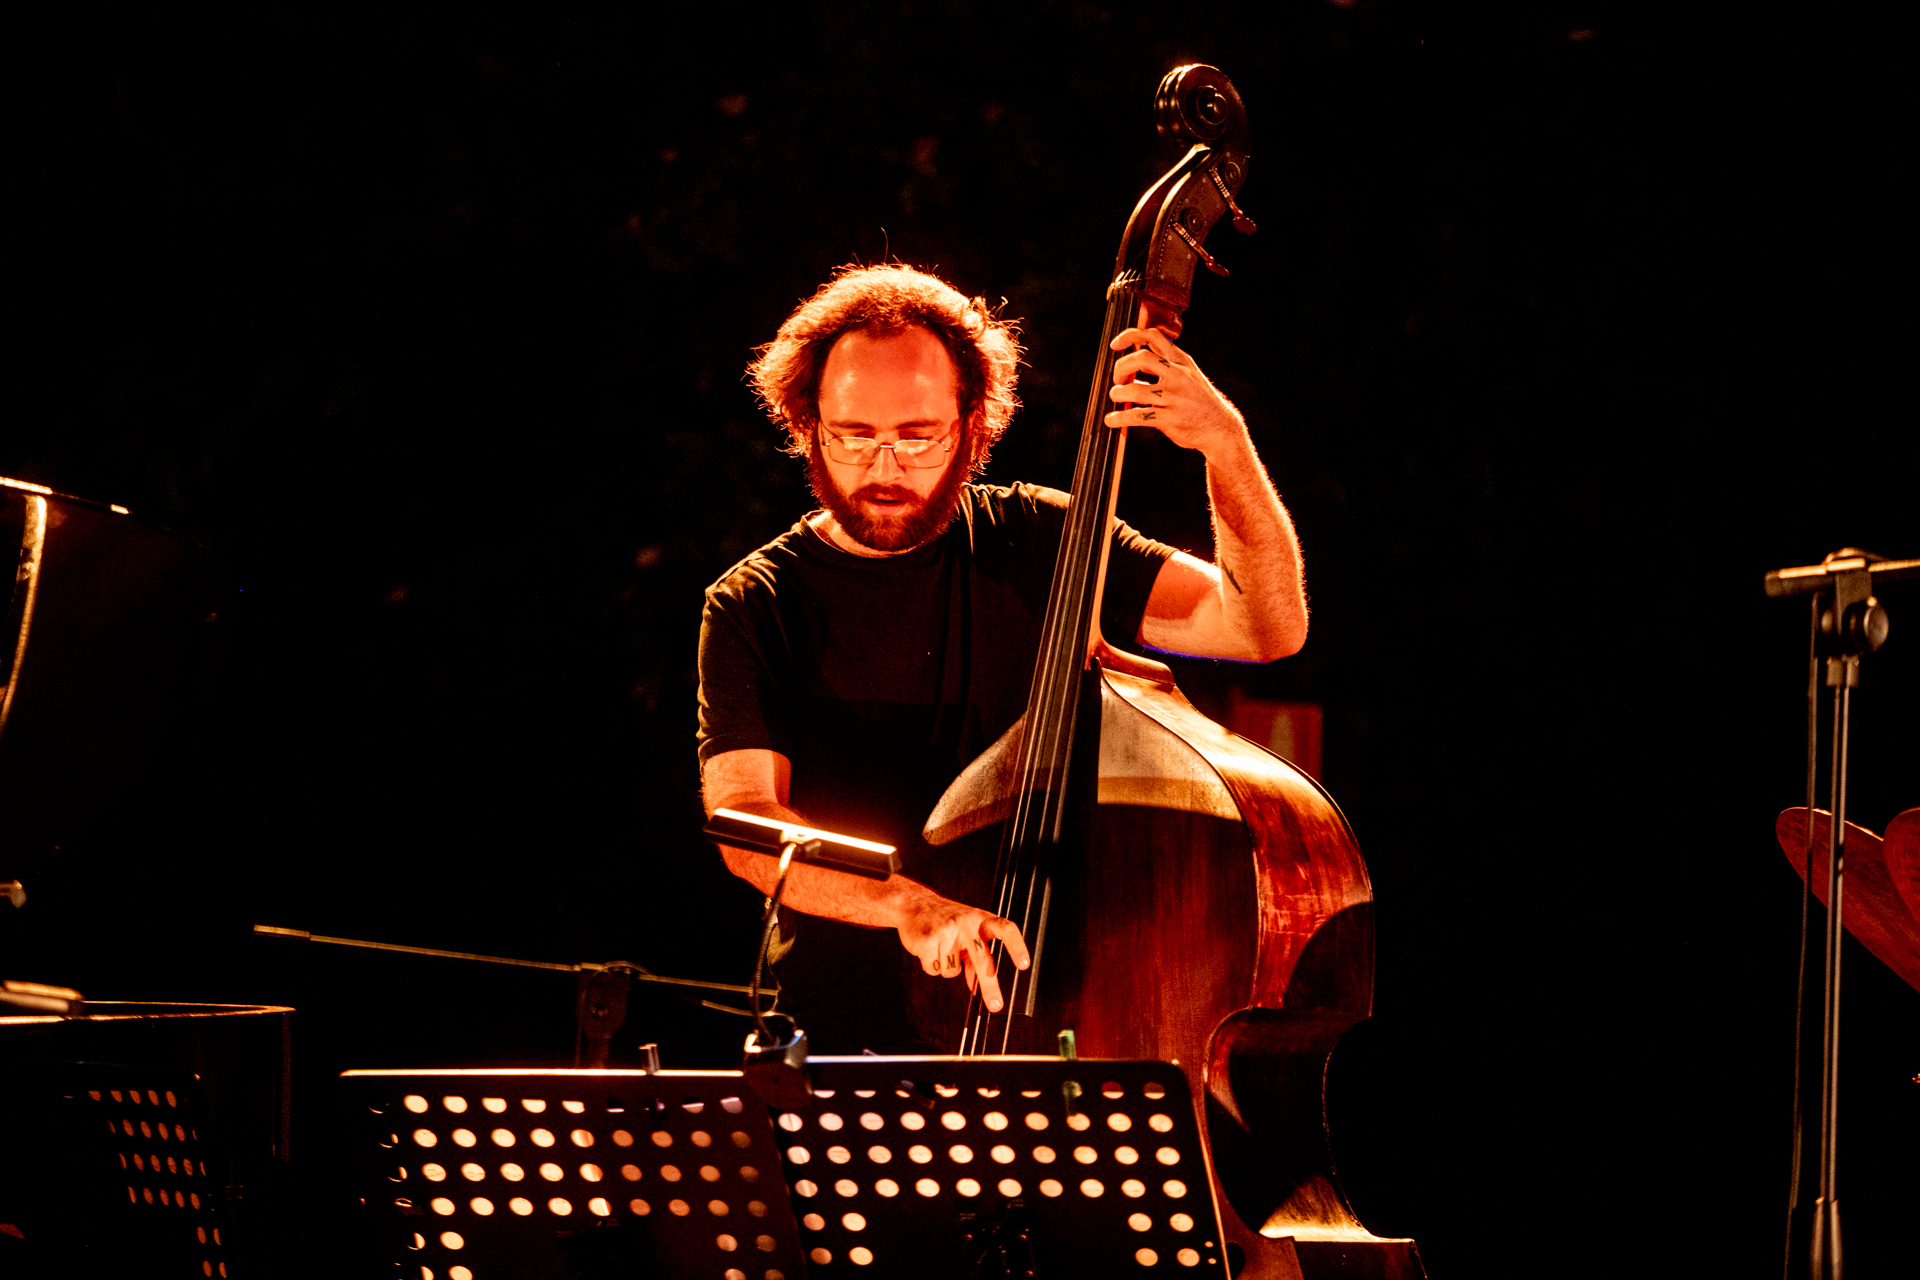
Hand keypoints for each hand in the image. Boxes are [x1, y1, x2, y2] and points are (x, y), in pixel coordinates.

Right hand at [896, 889, 1030, 1012]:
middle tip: (996, 1005)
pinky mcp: (927, 939)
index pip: (1005, 929)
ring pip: (952, 971)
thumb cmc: (947, 920)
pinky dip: (931, 965)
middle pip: (982, 958)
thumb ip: (975, 958)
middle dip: (990, 985)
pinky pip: (934, 969)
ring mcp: (946, 930)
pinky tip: (929, 950)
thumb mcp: (967, 933)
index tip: (1024, 965)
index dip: (1016, 946)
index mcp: (981, 919)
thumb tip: (976, 987)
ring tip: (941, 950)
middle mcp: (966, 923)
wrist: (914, 904)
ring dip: (947, 968)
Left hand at [1105, 325, 1246, 454]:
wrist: (1220, 427)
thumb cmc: (1199, 402)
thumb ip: (1165, 366)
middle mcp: (1177, 375)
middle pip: (1141, 358)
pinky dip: (1120, 418)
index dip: (1130, 336)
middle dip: (1121, 367)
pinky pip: (1137, 416)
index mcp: (1180, 361)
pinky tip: (1112, 420)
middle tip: (1117, 378)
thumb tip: (1135, 365)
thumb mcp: (1188, 375)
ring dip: (1118, 393)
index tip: (1115, 345)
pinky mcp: (1169, 418)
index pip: (1154, 336)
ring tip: (1115, 397)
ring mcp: (1173, 397)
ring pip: (1135, 390)